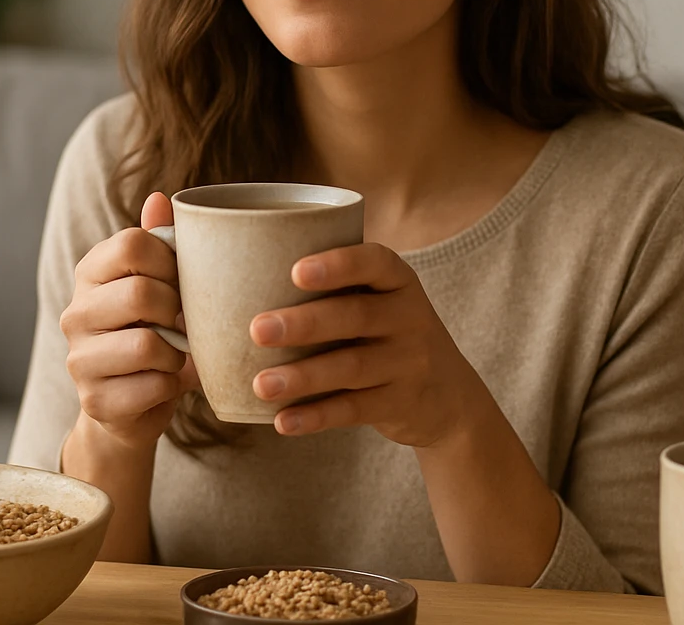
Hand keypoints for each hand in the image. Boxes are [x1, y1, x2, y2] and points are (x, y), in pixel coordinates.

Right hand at [61, 192, 198, 450]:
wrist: (132, 405)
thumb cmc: (154, 332)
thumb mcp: (159, 284)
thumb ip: (160, 242)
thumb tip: (160, 198)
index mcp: (90, 273)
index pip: (131, 245)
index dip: (170, 262)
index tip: (179, 282)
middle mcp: (75, 313)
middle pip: (140, 292)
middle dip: (176, 310)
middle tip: (182, 322)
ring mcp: (79, 359)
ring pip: (147, 344)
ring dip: (176, 352)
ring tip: (174, 353)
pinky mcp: (94, 400)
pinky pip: (153, 385)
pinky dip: (172, 384)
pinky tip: (164, 381)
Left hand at [248, 243, 485, 447]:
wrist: (449, 396)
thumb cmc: (385, 335)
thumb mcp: (379, 303)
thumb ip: (333, 291)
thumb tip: (235, 285)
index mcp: (398, 282)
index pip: (375, 262)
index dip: (338, 264)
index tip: (295, 271)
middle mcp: (410, 317)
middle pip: (356, 316)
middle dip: (305, 323)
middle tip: (257, 329)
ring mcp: (410, 363)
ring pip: (352, 367)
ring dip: (303, 376)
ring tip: (261, 384)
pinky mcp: (402, 404)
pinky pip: (355, 410)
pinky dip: (317, 416)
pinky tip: (283, 421)